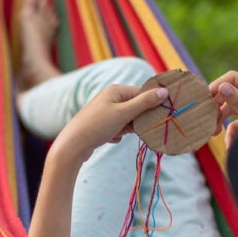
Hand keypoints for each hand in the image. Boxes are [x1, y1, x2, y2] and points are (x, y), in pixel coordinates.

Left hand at [52, 84, 169, 163]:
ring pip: (127, 120)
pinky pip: (118, 128)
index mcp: (116, 90)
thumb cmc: (98, 126)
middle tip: (130, 127)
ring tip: (115, 133)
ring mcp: (105, 111)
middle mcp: (110, 98)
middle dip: (136, 120)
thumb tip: (164, 91)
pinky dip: (117, 134)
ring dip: (126, 129)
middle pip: (135, 107)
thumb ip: (145, 103)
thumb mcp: (124, 113)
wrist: (73, 145)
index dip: (151, 104)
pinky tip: (108, 138)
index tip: (160, 115)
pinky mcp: (101, 125)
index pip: (142, 93)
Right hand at [209, 71, 237, 148]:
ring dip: (220, 120)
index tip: (204, 97)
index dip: (218, 85)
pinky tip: (230, 145)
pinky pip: (236, 123)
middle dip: (217, 106)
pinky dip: (231, 133)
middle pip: (230, 93)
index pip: (234, 78)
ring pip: (231, 109)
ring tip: (213, 133)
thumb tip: (222, 86)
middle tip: (206, 117)